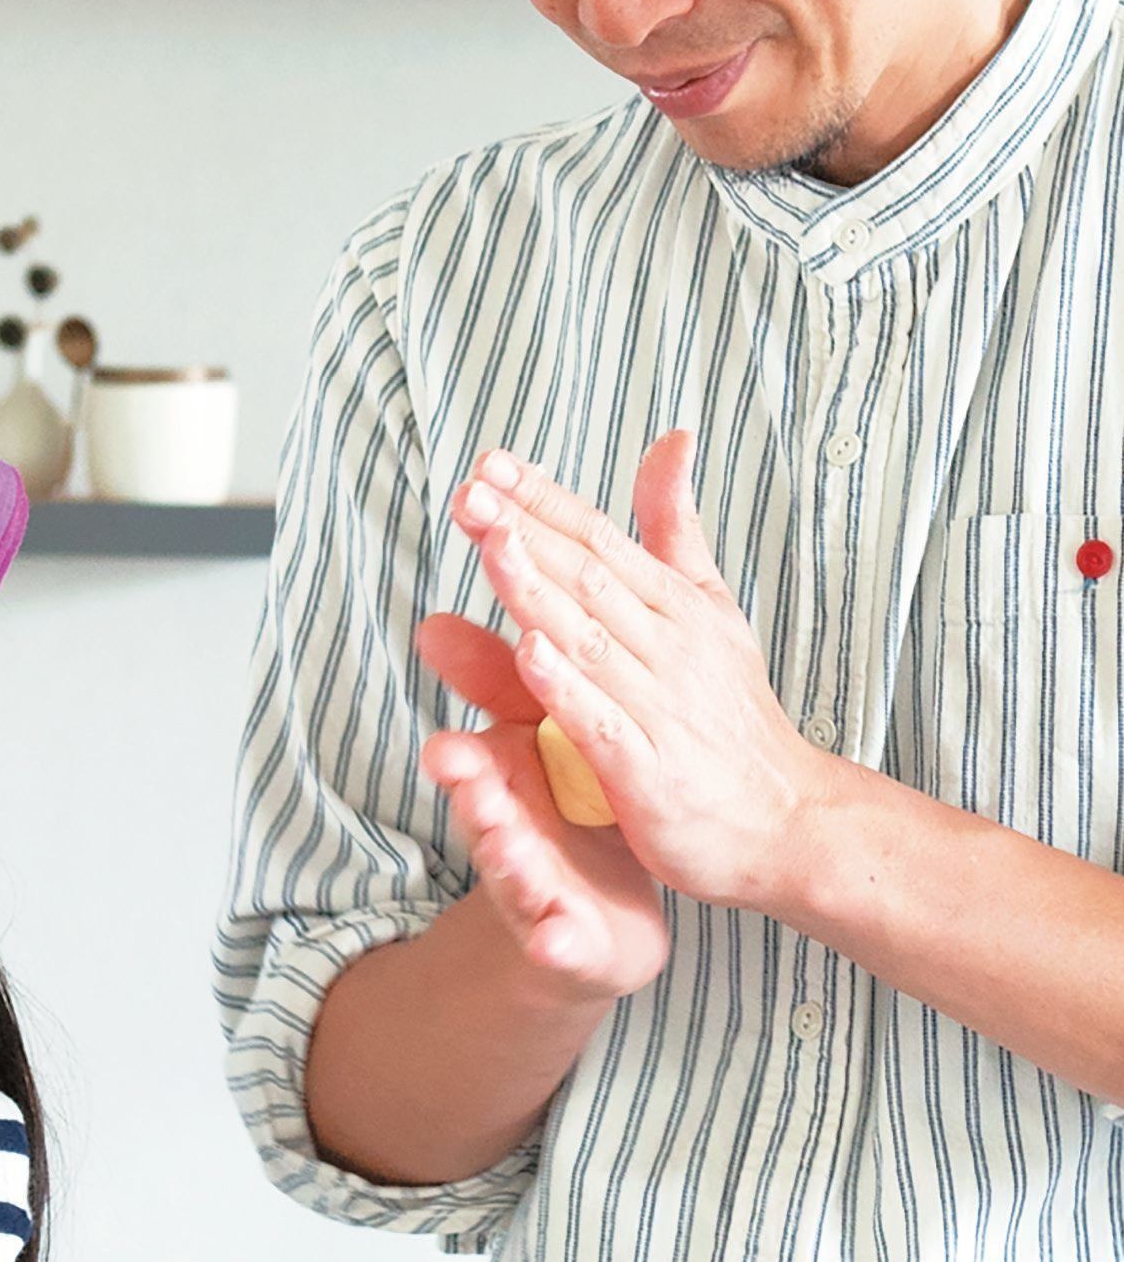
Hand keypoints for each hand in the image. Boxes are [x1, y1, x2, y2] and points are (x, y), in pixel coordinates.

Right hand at [415, 608, 672, 1001]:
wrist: (598, 915)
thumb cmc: (567, 812)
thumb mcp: (536, 743)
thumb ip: (500, 687)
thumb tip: (433, 623)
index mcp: (504, 785)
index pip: (471, 766)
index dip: (456, 761)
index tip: (444, 751)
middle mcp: (508, 837)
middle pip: (483, 819)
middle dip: (473, 806)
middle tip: (467, 791)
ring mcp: (533, 890)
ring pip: (513, 876)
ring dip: (507, 865)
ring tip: (506, 851)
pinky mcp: (566, 937)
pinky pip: (558, 941)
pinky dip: (553, 941)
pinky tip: (553, 939)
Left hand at [443, 431, 832, 913]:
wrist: (789, 822)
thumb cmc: (734, 716)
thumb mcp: (712, 607)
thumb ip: (676, 529)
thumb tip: (671, 439)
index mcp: (675, 606)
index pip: (599, 540)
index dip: (544, 501)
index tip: (489, 465)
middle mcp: (669, 646)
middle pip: (588, 577)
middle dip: (527, 531)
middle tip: (472, 490)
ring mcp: (660, 707)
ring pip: (590, 638)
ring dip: (538, 591)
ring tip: (491, 544)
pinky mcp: (649, 770)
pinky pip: (602, 720)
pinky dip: (567, 687)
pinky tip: (530, 653)